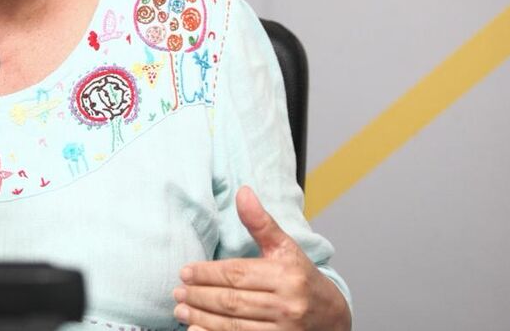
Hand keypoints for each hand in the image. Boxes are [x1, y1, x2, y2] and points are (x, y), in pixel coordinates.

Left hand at [173, 185, 348, 329]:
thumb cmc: (303, 278)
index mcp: (286, 275)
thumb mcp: (285, 247)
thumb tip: (242, 192)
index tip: (185, 272)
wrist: (332, 317)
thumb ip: (261, 223)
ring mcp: (283, 330)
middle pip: (232, 301)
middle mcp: (286, 304)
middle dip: (200, 297)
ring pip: (233, 326)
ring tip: (181, 310)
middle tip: (178, 292)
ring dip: (202, 318)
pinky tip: (196, 330)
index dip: (208, 273)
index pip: (238, 274)